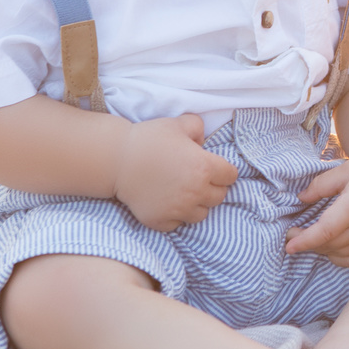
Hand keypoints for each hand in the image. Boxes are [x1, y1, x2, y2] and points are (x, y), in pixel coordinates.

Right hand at [113, 114, 238, 233]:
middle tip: (197, 179)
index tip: (214, 167)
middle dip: (212, 187)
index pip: (231, 176)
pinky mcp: (161, 221)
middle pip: (219, 197)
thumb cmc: (149, 139)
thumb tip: (203, 142)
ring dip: (197, 204)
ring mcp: (178, 209)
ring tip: (184, 193)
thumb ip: (199, 128)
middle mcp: (196, 192)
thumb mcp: (179, 124)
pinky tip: (167, 202)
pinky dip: (176, 216)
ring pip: (201, 214)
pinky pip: (178, 224)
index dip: (224, 170)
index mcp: (205, 168)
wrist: (117, 159)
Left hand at [284, 150, 348, 267]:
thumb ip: (321, 185)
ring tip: (310, 237)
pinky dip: (338, 256)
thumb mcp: (346, 169)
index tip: (288, 244)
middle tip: (292, 232)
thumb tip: (301, 199)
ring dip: (321, 249)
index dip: (305, 241)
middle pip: (329, 245)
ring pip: (339, 255)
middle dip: (307, 243)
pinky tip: (330, 244)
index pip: (325, 231)